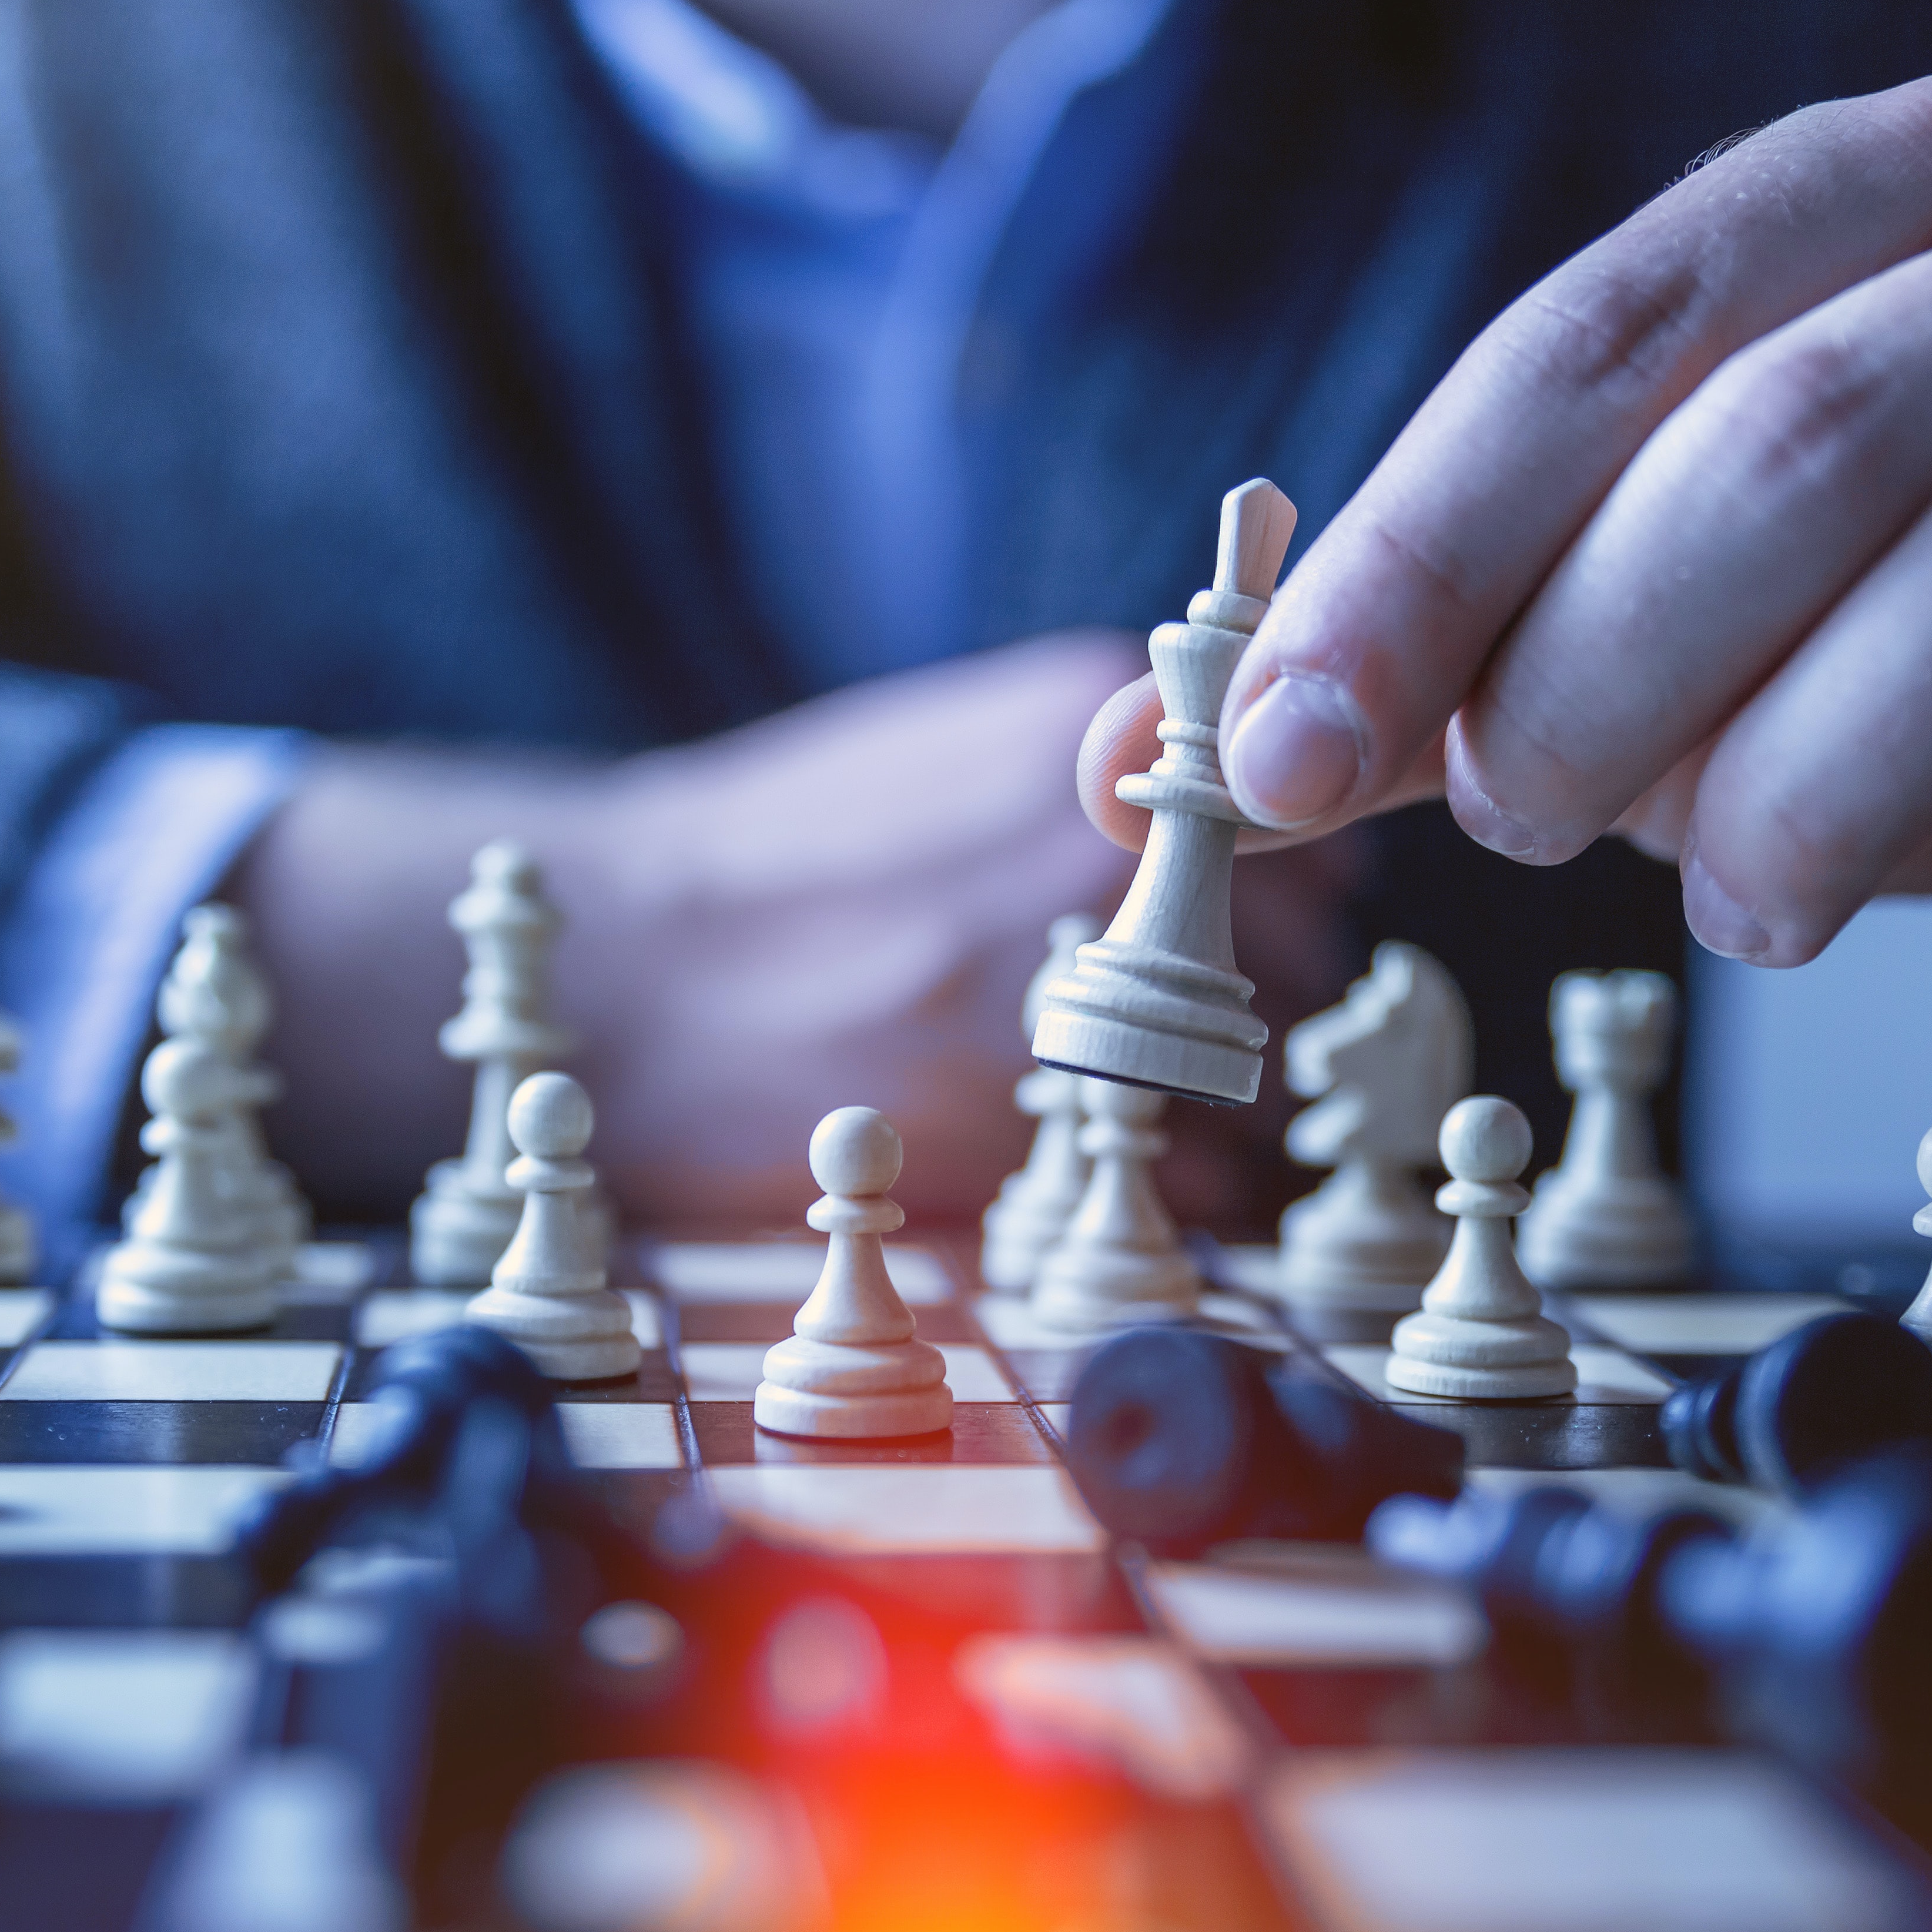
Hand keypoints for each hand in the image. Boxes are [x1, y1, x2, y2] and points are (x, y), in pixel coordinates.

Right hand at [239, 632, 1354, 1224]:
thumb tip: (1228, 837)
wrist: (622, 967)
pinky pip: (1197, 1182)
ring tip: (1119, 1114)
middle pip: (1300, 959)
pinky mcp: (1028, 1121)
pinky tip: (1085, 1170)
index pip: (1310, 830)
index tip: (1231, 941)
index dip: (1279, 904)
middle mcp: (1101, 850)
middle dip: (1250, 1014)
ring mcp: (1070, 984)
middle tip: (1160, 1044)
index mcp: (1087, 734)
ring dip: (1220, 1115)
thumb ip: (1092, 783)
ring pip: (1260, 1082)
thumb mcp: (942, 754)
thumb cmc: (772, 867)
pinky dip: (1176, 1198)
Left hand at [1081, 75, 1931, 1017]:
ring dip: (1816, 787)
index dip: (1416, 556)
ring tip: (1737, 901)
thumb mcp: (1635, 623)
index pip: (1596, 341)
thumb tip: (1139, 763)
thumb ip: (1412, 674)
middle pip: (1799, 439)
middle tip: (1535, 823)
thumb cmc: (1889, 651)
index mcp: (1869, 204)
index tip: (1278, 755)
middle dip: (1605, 675)